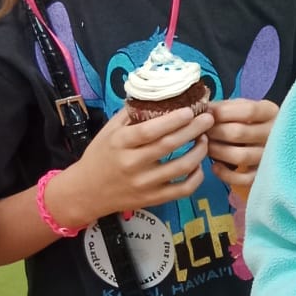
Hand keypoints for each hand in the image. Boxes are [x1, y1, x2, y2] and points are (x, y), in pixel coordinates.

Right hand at [46, 104, 209, 228]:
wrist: (87, 192)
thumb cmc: (100, 156)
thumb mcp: (109, 131)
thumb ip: (131, 114)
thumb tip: (158, 96)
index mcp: (121, 143)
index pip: (150, 130)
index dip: (173, 120)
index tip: (190, 111)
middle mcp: (133, 164)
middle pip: (169, 145)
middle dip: (194, 129)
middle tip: (208, 119)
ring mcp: (145, 184)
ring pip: (181, 167)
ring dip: (199, 151)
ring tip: (204, 139)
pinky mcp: (153, 199)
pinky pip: (183, 190)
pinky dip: (196, 177)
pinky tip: (199, 165)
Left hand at [207, 98, 278, 196]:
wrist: (268, 139)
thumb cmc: (248, 120)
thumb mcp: (241, 106)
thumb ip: (224, 107)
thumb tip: (203, 111)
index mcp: (270, 113)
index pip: (248, 111)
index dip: (223, 112)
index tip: (207, 113)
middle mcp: (274, 134)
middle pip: (239, 133)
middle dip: (215, 131)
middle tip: (202, 131)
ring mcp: (270, 157)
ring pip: (240, 156)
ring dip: (217, 151)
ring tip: (206, 146)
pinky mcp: (263, 175)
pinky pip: (244, 179)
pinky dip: (226, 174)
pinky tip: (215, 166)